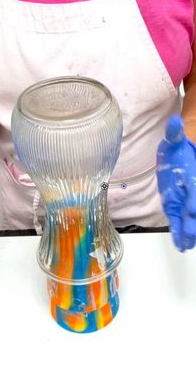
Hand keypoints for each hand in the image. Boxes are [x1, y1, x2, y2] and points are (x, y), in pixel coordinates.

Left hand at [157, 115, 195, 251]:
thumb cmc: (180, 148)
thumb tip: (174, 121)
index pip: (195, 192)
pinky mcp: (178, 206)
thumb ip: (175, 132)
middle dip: (193, 225)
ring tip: (185, 246)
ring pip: (190, 219)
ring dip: (189, 233)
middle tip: (189, 239)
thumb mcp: (175, 139)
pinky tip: (181, 243)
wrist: (182, 154)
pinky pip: (181, 220)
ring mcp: (186, 201)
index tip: (191, 212)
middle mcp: (192, 192)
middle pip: (195, 211)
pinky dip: (181, 232)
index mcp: (193, 178)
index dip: (193, 203)